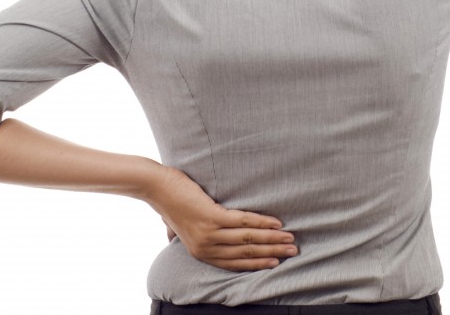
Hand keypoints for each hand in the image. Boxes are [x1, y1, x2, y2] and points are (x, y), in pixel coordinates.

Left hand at [147, 166, 297, 271]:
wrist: (157, 187)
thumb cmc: (169, 203)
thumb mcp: (175, 228)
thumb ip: (184, 236)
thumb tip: (174, 238)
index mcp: (200, 252)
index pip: (235, 263)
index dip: (258, 263)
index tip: (276, 262)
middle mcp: (205, 247)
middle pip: (246, 253)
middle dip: (272, 253)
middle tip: (292, 251)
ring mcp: (209, 233)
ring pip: (248, 238)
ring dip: (272, 239)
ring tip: (289, 238)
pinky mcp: (212, 217)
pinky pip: (243, 221)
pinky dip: (262, 222)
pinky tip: (275, 223)